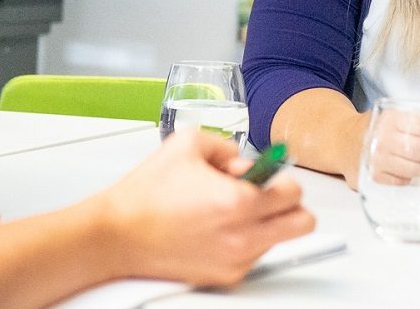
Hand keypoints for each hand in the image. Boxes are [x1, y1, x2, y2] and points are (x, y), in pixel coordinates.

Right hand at [90, 131, 315, 286]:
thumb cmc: (147, 193)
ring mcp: (235, 260)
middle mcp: (242, 236)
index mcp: (238, 201)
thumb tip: (244, 159)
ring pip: (278, 239)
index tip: (265, 172)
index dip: (280, 176)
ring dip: (265, 222)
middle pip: (302, 223)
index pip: (294, 192)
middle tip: (263, 194)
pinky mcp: (224, 276)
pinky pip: (254, 255)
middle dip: (288, 204)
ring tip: (229, 209)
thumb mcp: (188, 144)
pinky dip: (245, 240)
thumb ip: (227, 145)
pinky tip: (216, 227)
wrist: (117, 234)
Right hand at [360, 107, 419, 187]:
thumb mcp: (402, 115)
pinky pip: (405, 181)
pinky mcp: (374, 177)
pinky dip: (406, 175)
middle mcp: (383, 138)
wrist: (344, 140)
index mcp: (393, 118)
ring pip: (418, 169)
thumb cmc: (379, 128)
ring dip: (418, 164)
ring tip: (406, 156)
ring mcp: (377, 159)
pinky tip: (396, 166)